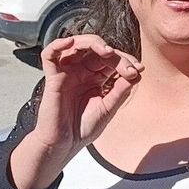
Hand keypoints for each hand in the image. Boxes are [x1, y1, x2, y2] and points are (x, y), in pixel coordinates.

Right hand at [9, 35, 141, 188]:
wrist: (63, 145)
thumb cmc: (81, 129)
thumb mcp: (108, 108)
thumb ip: (120, 91)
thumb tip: (136, 74)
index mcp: (95, 79)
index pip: (110, 60)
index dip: (125, 61)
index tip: (137, 70)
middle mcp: (81, 73)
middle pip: (96, 50)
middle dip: (113, 54)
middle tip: (126, 65)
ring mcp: (67, 73)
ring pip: (76, 45)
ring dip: (92, 43)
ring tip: (106, 51)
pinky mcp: (52, 77)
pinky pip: (50, 54)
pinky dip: (59, 44)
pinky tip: (71, 43)